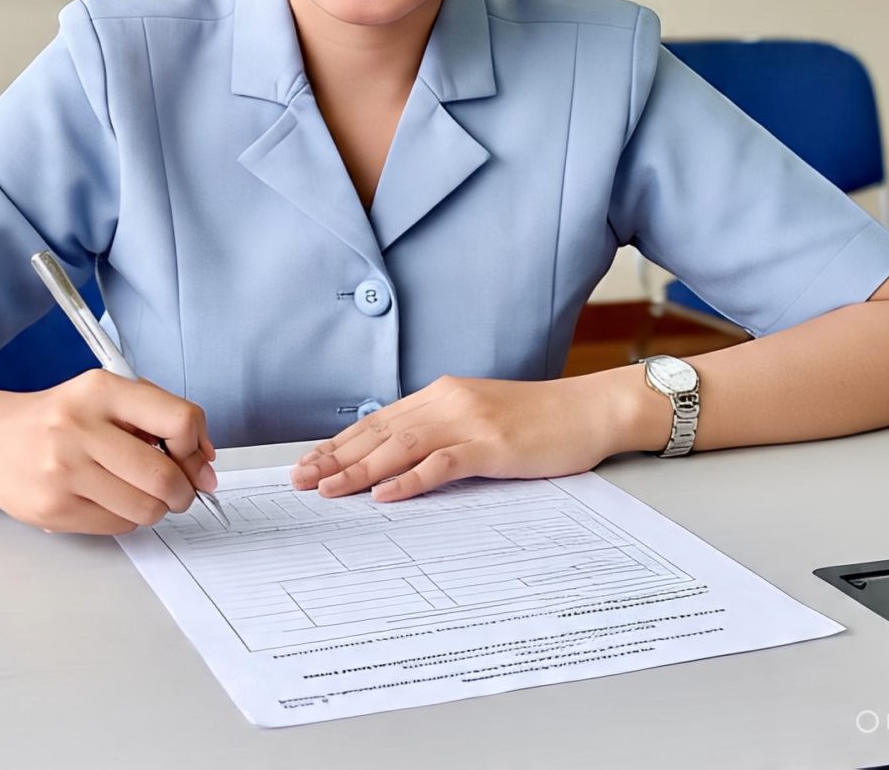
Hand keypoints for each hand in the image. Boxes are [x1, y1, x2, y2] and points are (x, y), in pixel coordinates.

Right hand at [0, 369, 216, 533]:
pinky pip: (118, 526)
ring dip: (157, 507)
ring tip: (143, 493)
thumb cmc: (59, 417)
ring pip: (145, 508)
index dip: (197, 446)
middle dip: (184, 489)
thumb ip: (158, 416)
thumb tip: (205, 461)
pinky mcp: (52, 509)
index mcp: (101, 390)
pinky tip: (110, 499)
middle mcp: (80, 428)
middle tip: (181, 489)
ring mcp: (63, 471)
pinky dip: (127, 518)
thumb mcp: (106, 396)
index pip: (179, 420)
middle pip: (164, 475)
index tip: (196, 457)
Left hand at [290, 374, 619, 502]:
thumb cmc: (538, 420)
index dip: (339, 443)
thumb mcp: (480, 417)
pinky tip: (385, 494)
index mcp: (441, 394)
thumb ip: (442, 430)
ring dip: (359, 469)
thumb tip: (399, 457)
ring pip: (401, 445)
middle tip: (299, 480)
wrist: (589, 410)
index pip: (378, 421)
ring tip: (327, 489)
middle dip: (335, 457)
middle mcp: (447, 401)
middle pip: (379, 431)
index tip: (307, 463)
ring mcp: (469, 421)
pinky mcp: (492, 444)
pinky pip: (442, 463)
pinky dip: (410, 479)